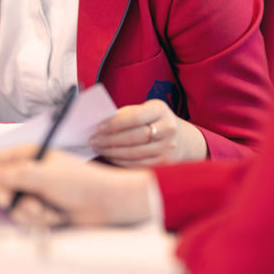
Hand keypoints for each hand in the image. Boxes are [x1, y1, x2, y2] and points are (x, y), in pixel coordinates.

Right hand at [0, 146, 153, 226]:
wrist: (106, 203)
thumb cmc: (79, 183)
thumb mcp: (45, 176)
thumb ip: (16, 175)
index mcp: (27, 154)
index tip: (5, 190)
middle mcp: (27, 170)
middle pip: (0, 188)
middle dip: (16, 202)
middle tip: (35, 206)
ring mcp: (33, 190)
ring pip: (12, 207)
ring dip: (31, 214)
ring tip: (51, 212)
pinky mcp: (40, 208)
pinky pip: (26, 219)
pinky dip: (40, 221)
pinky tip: (57, 216)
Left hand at [89, 100, 207, 166]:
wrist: (180, 138)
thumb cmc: (151, 120)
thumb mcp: (143, 110)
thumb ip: (125, 114)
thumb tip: (100, 123)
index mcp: (160, 109)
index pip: (136, 117)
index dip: (115, 123)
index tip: (98, 127)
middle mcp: (168, 128)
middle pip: (135, 137)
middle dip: (110, 140)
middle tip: (93, 140)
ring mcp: (168, 147)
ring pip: (136, 153)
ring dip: (113, 152)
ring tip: (98, 148)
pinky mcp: (166, 163)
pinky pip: (139, 164)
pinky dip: (121, 161)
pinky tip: (109, 157)